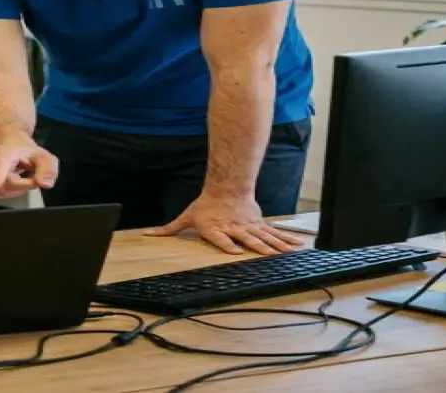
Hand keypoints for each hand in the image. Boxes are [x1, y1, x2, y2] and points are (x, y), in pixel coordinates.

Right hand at [0, 133, 58, 198]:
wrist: (7, 144)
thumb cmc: (26, 152)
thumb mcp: (43, 156)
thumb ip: (48, 169)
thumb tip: (45, 184)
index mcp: (4, 154)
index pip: (0, 165)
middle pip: (7, 185)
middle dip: (24, 185)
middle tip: (31, 176)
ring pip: (1, 192)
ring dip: (16, 189)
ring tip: (19, 176)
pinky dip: (6, 191)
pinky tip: (9, 180)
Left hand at [144, 194, 301, 254]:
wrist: (226, 188)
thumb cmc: (205, 206)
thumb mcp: (186, 216)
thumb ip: (169, 229)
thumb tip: (148, 234)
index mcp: (217, 229)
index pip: (222, 239)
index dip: (227, 245)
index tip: (235, 252)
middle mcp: (234, 229)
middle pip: (248, 239)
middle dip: (258, 248)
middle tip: (269, 256)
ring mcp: (249, 227)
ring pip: (264, 237)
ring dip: (277, 247)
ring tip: (288, 254)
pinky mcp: (259, 224)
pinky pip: (273, 234)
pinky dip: (286, 240)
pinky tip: (297, 246)